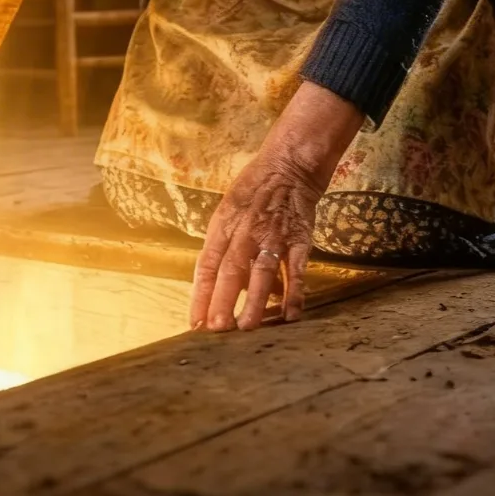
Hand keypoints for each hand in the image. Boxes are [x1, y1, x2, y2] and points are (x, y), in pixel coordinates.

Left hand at [189, 81, 363, 332]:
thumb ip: (225, 247)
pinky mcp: (299, 239)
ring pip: (261, 273)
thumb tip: (223, 285)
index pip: (206, 264)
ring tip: (246, 328)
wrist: (289, 165)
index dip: (200, 294)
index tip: (195, 322)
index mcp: (223, 225)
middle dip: (222, 301)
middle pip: (230, 271)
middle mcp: (246, 232)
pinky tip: (290, 315)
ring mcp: (273, 236)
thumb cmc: (254, 189)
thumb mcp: (229, 211)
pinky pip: (295, 269)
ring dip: (254, 302)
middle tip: (216, 330)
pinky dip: (294, 293)